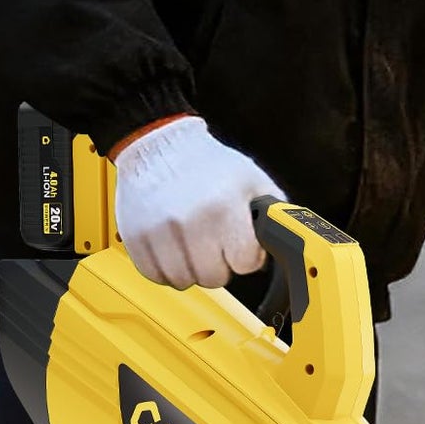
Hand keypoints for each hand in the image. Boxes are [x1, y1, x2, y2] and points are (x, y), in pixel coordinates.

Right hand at [113, 115, 276, 289]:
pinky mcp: (134, 236)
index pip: (245, 264)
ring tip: (191, 242)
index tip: (239, 244)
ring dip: (191, 268)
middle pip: (214, 278)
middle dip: (219, 265)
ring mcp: (158, 229)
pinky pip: (155, 276)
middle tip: (213, 242)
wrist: (157, 142)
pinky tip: (171, 247)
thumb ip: (275, 215)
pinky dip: (164, 268)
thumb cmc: (207, 163)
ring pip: (184, 281)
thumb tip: (290, 243)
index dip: (246, 256)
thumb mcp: (253, 180)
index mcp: (224, 207)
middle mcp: (190, 220)